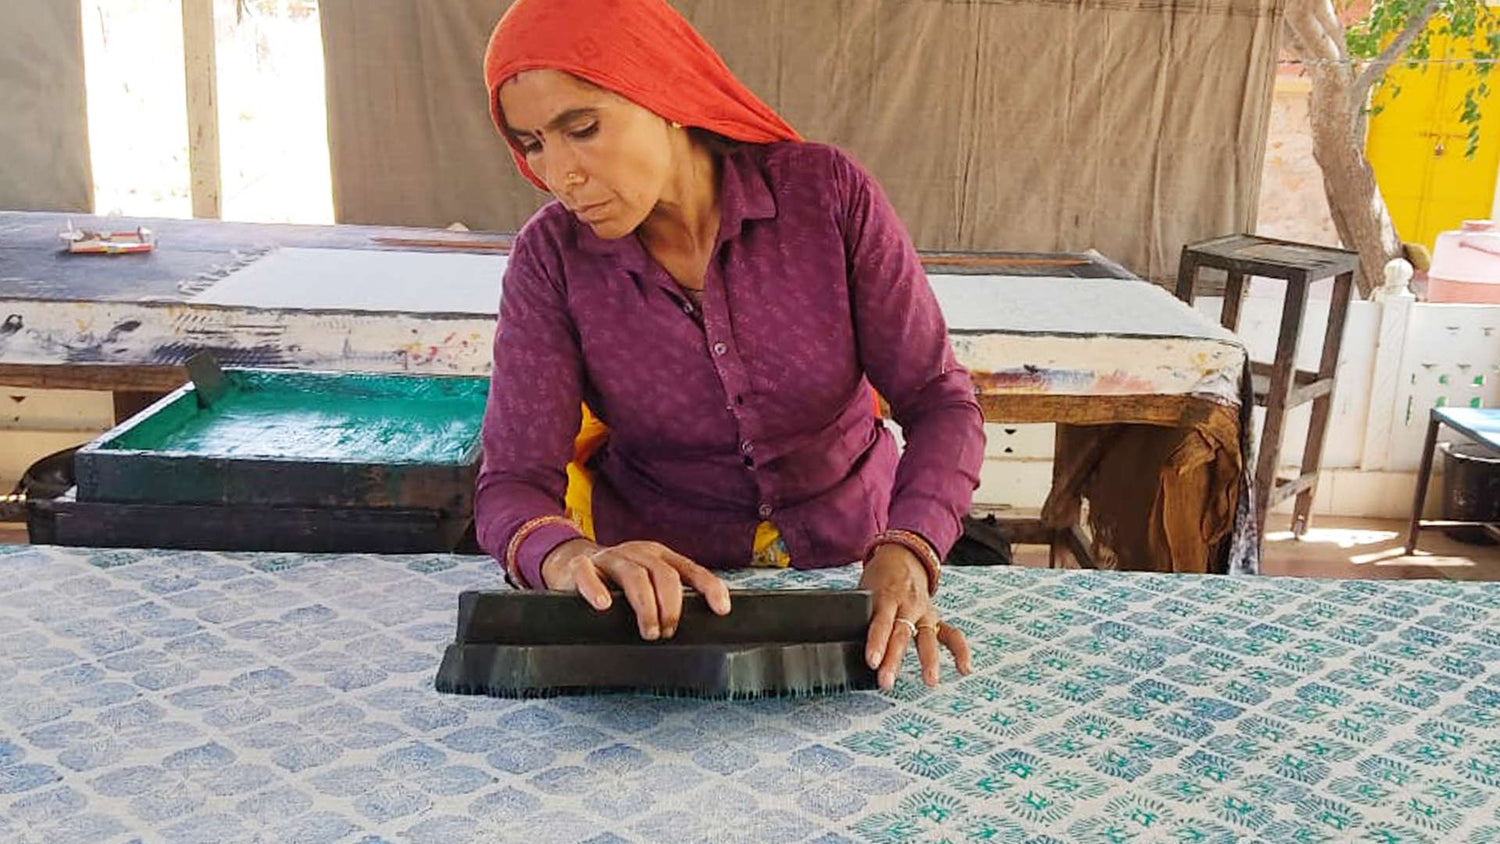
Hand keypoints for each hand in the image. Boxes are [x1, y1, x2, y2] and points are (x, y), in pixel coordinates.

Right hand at [540, 538, 731, 639]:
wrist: (569, 564)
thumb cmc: (615, 581)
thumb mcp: (647, 583)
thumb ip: (668, 598)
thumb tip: (699, 624)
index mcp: (658, 556)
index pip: (690, 569)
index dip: (709, 587)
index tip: (722, 609)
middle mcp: (637, 553)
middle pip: (663, 573)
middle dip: (671, 605)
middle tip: (669, 631)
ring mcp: (609, 558)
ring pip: (633, 575)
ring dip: (645, 606)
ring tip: (650, 631)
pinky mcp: (580, 566)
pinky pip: (588, 573)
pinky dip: (596, 588)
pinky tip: (604, 605)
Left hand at [859, 543, 971, 689]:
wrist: (903, 556)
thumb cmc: (879, 579)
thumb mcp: (865, 589)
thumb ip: (862, 613)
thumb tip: (845, 643)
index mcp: (887, 596)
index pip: (881, 622)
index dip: (876, 642)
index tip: (872, 662)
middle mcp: (908, 604)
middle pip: (901, 634)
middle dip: (894, 660)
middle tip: (887, 681)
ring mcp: (924, 612)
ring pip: (927, 637)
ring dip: (929, 660)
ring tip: (930, 681)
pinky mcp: (935, 618)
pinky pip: (951, 634)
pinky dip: (960, 651)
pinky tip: (964, 669)